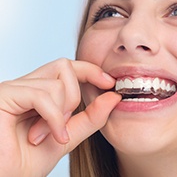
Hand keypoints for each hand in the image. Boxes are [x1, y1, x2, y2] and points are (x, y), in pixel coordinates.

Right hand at [0, 58, 120, 176]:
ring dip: (62, 113)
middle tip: (68, 120)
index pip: (67, 68)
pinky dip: (54, 118)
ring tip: (50, 135)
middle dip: (76, 94)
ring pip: (56, 84)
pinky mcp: (4, 95)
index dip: (90, 70)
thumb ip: (91, 117)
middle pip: (64, 66)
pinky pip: (42, 96)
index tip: (109, 82)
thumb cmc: (25, 162)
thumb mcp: (68, 136)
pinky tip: (52, 136)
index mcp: (39, 91)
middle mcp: (26, 85)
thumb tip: (114, 97)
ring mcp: (14, 88)